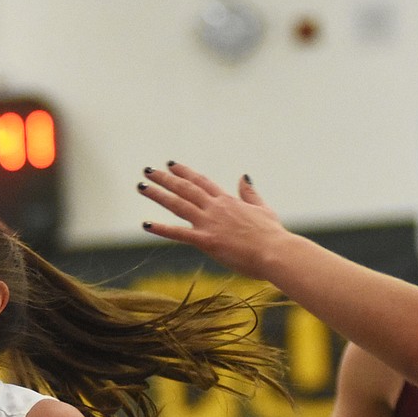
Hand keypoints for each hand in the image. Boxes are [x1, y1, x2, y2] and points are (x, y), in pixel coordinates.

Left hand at [136, 161, 292, 279]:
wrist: (276, 251)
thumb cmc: (272, 235)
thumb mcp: (263, 209)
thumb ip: (250, 193)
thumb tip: (243, 176)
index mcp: (228, 201)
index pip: (201, 182)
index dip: (185, 173)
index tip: (171, 165)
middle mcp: (216, 208)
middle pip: (185, 189)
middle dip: (165, 178)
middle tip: (148, 170)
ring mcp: (210, 223)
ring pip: (178, 204)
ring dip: (158, 194)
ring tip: (141, 186)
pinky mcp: (207, 240)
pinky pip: (179, 233)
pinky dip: (161, 229)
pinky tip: (146, 225)